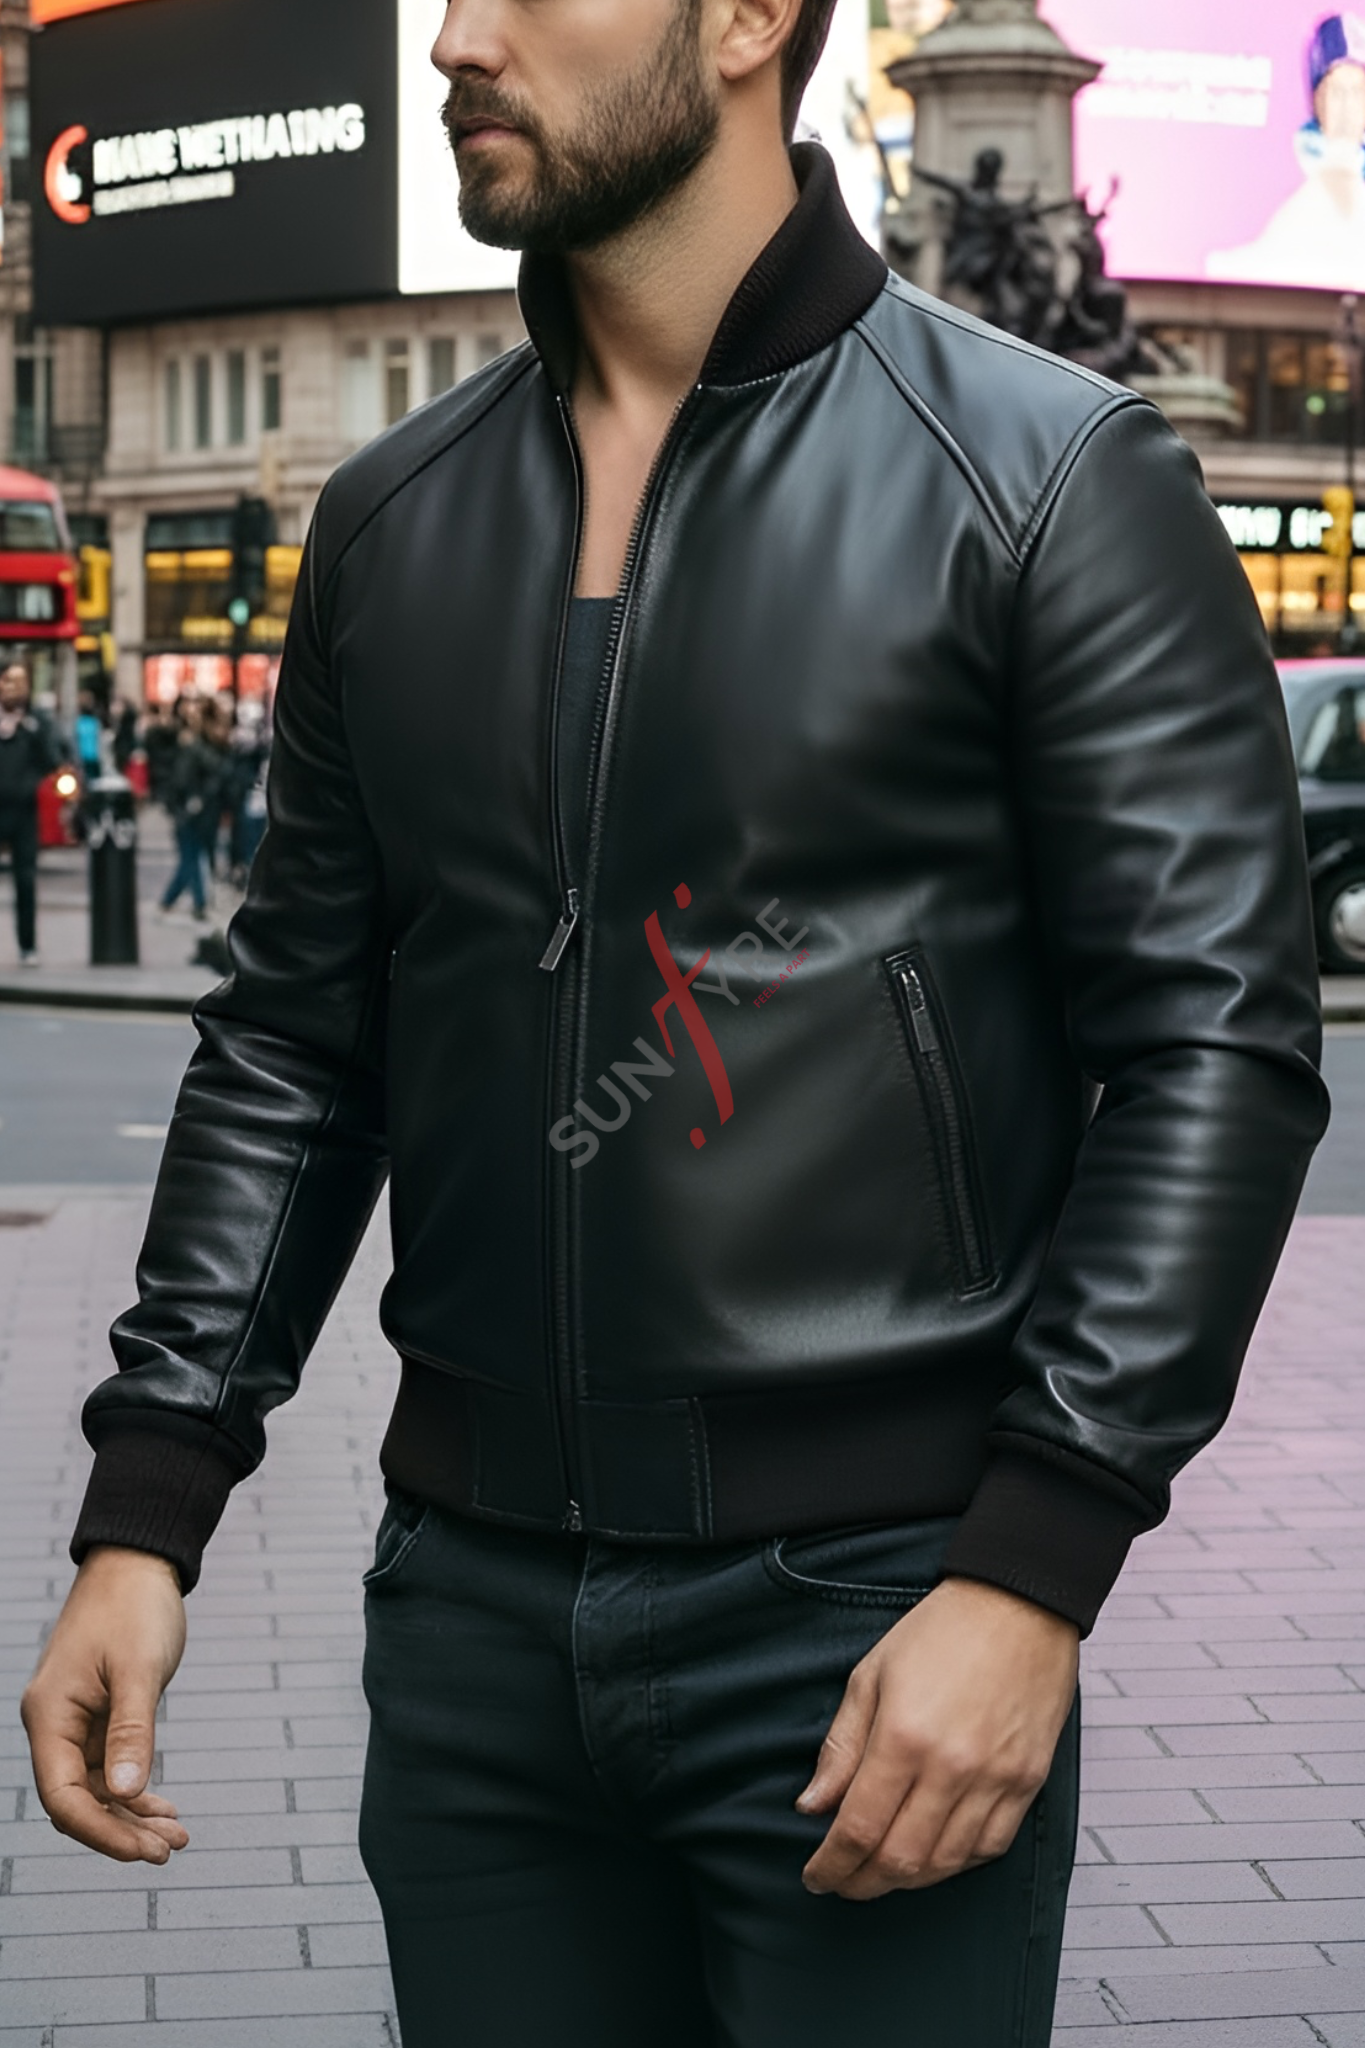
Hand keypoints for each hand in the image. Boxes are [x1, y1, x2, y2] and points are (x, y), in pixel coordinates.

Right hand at [21, 1545, 188, 1863]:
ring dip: (132, 1815)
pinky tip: (163, 1809)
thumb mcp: (138, 1669)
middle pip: (79, 1801)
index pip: (63, 1796)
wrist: (138, 1564)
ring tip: (176, 1836)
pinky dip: (135, 1789)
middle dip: (121, 1831)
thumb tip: (127, 1795)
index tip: (143, 1852)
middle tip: (169, 1849)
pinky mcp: (98, 1716)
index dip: (100, 1831)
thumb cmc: (134, 1606)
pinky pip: (110, 1768)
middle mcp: (55, 1724)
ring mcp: (76, 1722)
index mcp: (50, 1715)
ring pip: (97, 1789)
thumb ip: (133, 1732)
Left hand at [798, 1575, 1077, 1899]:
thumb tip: (812, 1805)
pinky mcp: (1027, 1782)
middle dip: (862, 1882)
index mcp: (903, 1737)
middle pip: (900, 1860)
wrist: (1017, 1605)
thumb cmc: (942, 1631)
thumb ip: (841, 1746)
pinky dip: (956, 1862)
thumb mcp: (871, 1675)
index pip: (858, 1829)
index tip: (815, 1876)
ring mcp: (995, 1779)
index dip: (831, 1865)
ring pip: (944, 1864)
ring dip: (907, 1879)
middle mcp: (951, 1767)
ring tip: (882, 1871)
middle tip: (842, 1881)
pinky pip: (990, 1847)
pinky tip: (934, 1852)